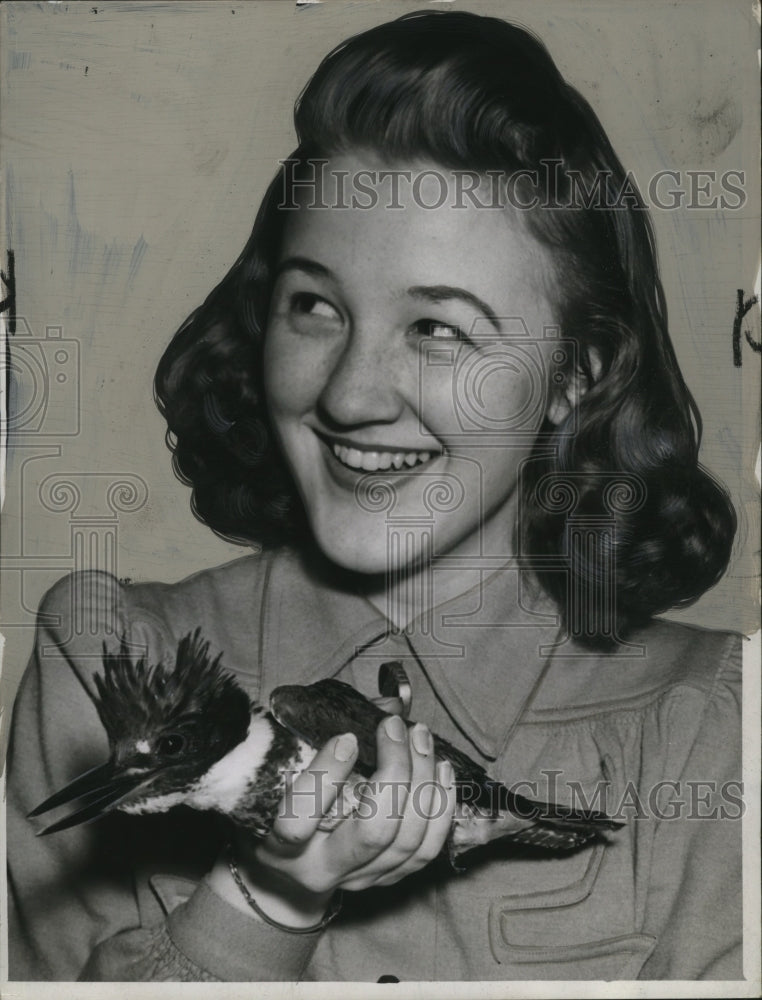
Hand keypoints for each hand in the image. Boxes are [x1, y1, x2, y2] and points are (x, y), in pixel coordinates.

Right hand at [210, 716, 455, 927]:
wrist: (287, 875)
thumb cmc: (278, 811)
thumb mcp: (279, 778)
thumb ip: (318, 739)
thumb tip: (385, 705)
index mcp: (280, 848)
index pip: (298, 823)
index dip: (326, 778)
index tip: (347, 738)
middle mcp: (321, 870)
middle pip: (373, 832)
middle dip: (395, 773)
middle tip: (395, 728)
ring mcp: (359, 880)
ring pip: (407, 841)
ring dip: (423, 782)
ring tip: (421, 739)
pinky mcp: (386, 880)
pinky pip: (426, 851)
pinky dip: (440, 807)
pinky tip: (441, 770)